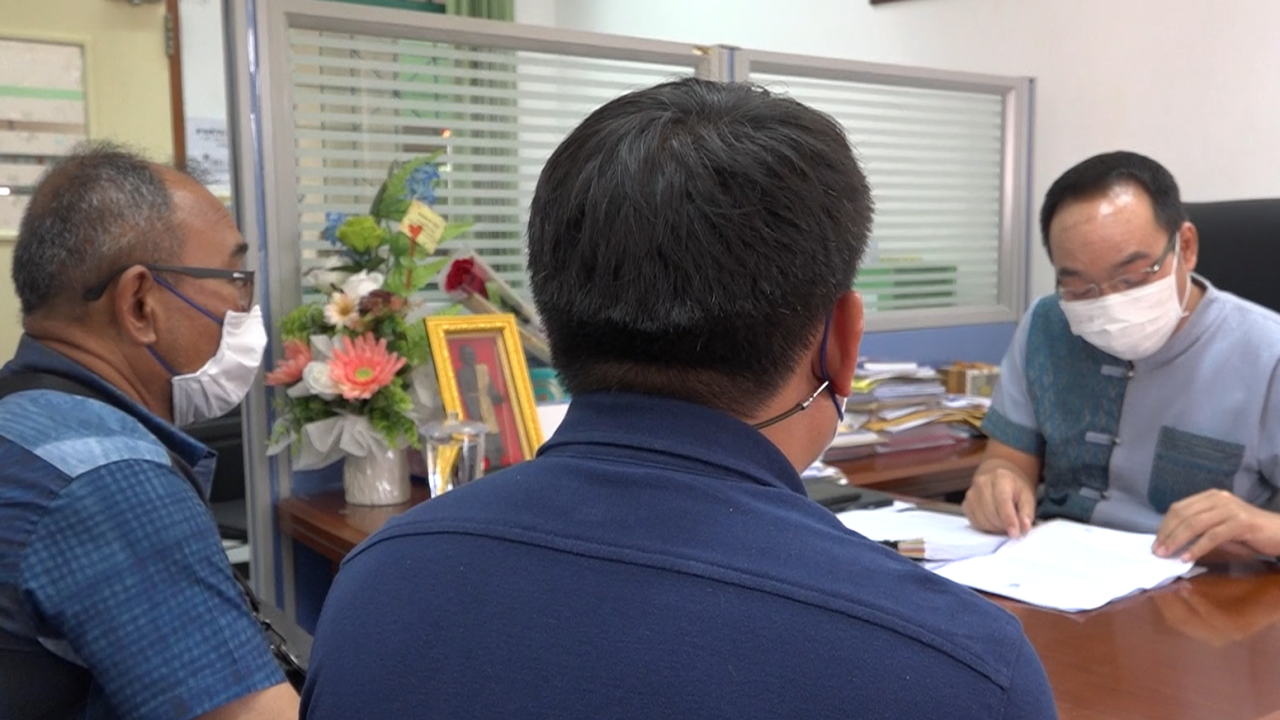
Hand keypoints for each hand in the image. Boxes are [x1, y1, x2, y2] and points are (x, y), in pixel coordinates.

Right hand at [962, 459, 1036, 537]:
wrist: (1000, 482)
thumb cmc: (1015, 491)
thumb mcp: (1027, 498)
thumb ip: (1027, 513)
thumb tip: (1024, 527)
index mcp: (1000, 478)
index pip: (1002, 500)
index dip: (1008, 518)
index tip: (1014, 533)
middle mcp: (982, 483)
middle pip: (991, 511)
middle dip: (1003, 525)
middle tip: (1013, 528)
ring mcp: (971, 494)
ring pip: (981, 519)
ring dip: (995, 528)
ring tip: (1004, 524)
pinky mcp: (965, 504)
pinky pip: (974, 522)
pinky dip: (986, 527)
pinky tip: (994, 522)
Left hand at [1153, 489, 1279, 561]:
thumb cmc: (1249, 533)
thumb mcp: (1220, 528)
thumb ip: (1199, 530)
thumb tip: (1173, 542)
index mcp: (1210, 496)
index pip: (1179, 508)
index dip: (1165, 525)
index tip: (1156, 542)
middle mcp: (1218, 499)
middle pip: (1183, 515)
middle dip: (1167, 534)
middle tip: (1157, 551)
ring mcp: (1230, 509)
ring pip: (1195, 524)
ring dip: (1177, 541)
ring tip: (1167, 555)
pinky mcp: (1240, 522)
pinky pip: (1212, 536)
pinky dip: (1197, 548)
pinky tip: (1187, 558)